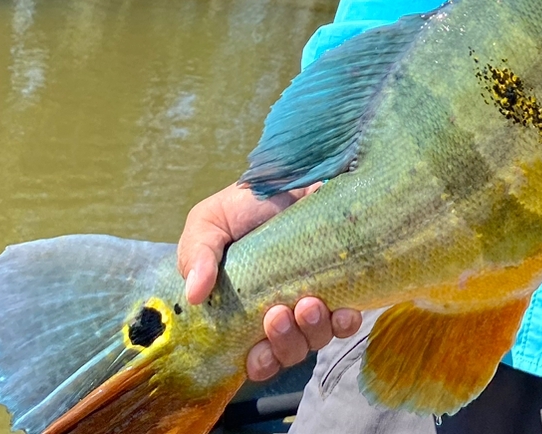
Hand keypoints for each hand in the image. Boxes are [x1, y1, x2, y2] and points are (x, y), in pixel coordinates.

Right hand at [177, 181, 363, 380]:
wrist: (283, 178)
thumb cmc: (240, 208)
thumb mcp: (207, 226)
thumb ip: (196, 256)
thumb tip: (194, 294)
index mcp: (245, 313)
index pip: (255, 359)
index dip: (259, 363)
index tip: (256, 351)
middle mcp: (282, 315)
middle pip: (289, 354)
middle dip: (285, 343)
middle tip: (278, 313)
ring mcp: (313, 302)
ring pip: (317, 339)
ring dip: (313, 330)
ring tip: (308, 303)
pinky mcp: (341, 285)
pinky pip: (347, 319)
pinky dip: (345, 321)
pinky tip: (344, 310)